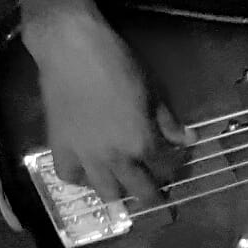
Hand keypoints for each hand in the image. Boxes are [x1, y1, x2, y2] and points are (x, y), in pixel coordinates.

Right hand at [25, 9, 191, 205]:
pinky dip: (81, 179)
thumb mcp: (153, 91)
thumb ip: (168, 122)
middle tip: (157, 196)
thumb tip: (188, 139)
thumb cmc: (118, 65)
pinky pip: (70, 176)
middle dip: (151, 195)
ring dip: (118, 192)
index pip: (163, 168)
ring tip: (125, 187)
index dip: (172, 169)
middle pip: (137, 189)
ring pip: (105, 191)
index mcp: (141, 142)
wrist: (72, 51)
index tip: (174, 167)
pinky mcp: (59, 147)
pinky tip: (89, 173)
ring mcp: (85, 156)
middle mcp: (115, 157)